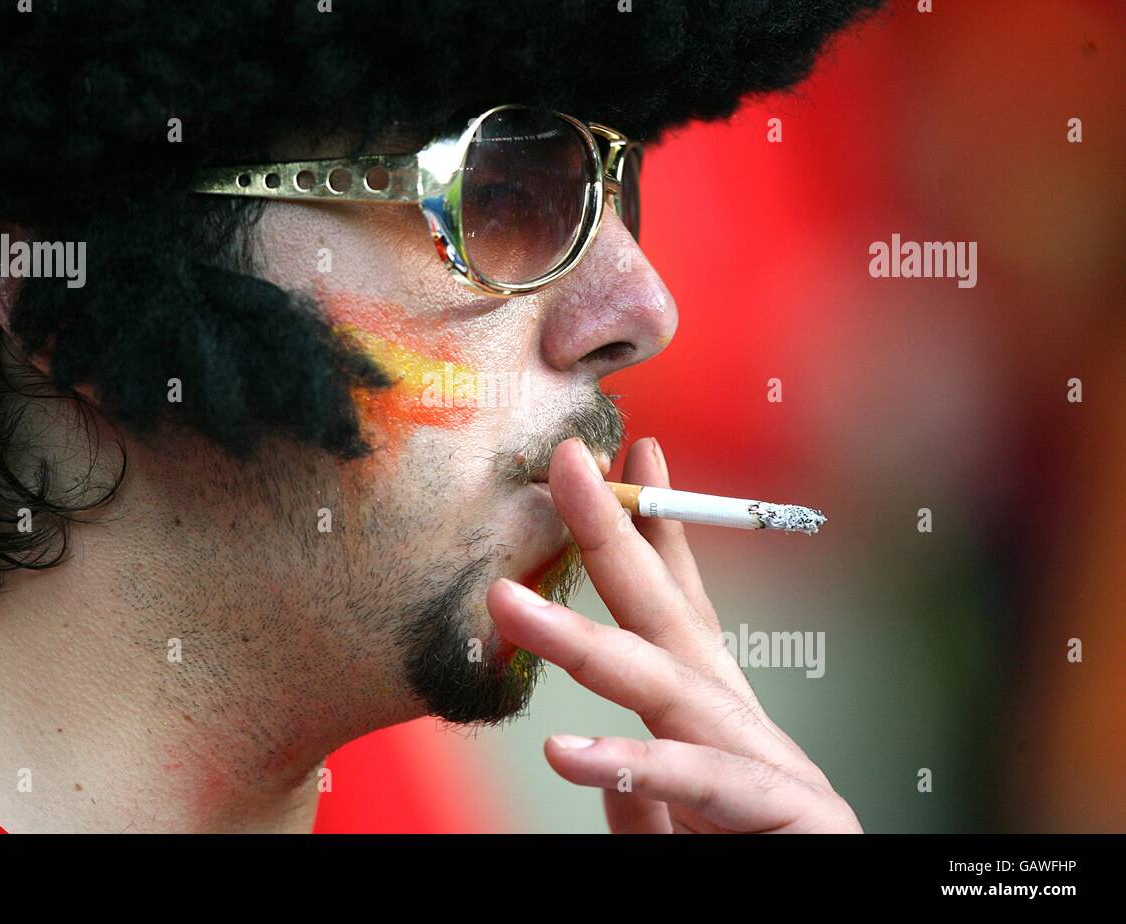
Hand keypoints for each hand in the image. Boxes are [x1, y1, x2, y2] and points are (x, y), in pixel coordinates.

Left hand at [487, 436, 861, 832]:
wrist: (827, 906)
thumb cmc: (750, 853)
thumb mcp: (677, 811)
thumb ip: (637, 782)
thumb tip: (590, 758)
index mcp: (705, 704)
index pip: (676, 598)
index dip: (650, 522)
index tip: (626, 452)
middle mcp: (732, 715)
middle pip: (665, 607)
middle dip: (615, 528)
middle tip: (563, 463)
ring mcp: (759, 756)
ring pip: (663, 684)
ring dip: (579, 639)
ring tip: (502, 604)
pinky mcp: (781, 811)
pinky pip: (695, 783)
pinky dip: (630, 764)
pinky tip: (565, 750)